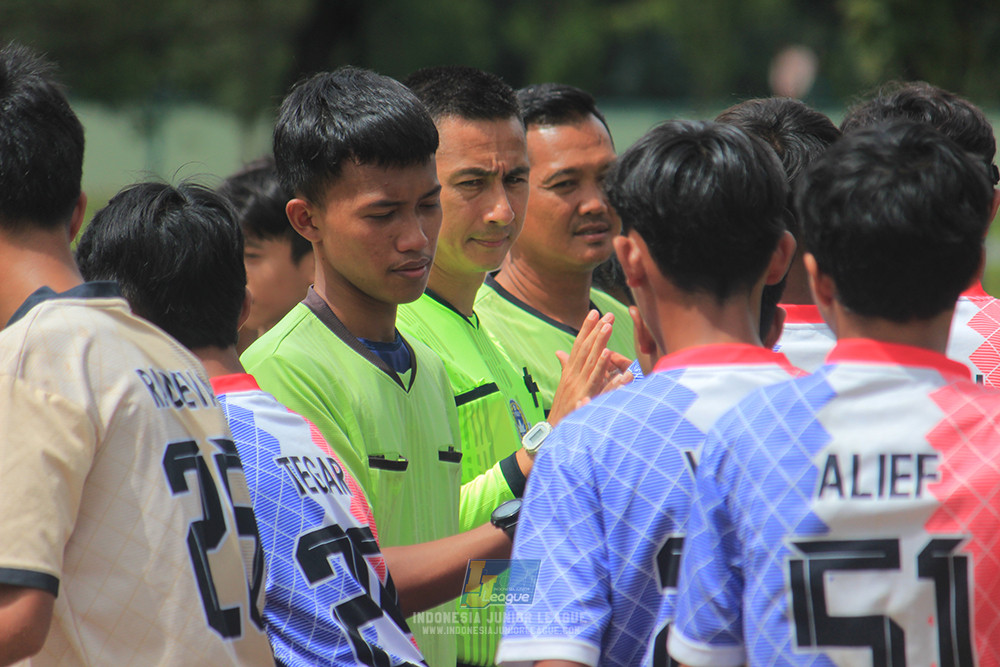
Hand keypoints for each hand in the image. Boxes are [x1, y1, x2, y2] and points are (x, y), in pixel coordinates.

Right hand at [548, 310, 632, 424]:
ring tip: (608, 327)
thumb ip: (565, 367)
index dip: (586, 329)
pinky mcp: (584, 398)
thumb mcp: (563, 385)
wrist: (553, 432)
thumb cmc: (562, 409)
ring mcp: (578, 386)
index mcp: (569, 372)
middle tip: (607, 314)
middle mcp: (572, 376)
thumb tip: (560, 353)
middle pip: (585, 349)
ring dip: (600, 343)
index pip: (578, 345)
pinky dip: (603, 367)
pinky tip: (610, 355)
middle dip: (596, 330)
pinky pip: (597, 381)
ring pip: (591, 361)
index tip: (594, 312)